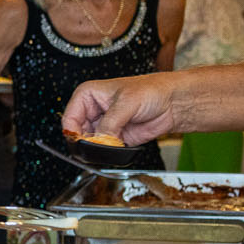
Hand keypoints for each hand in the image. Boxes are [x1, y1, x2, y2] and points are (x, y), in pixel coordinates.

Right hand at [61, 72, 178, 143]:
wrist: (173, 102)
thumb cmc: (151, 91)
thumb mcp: (126, 103)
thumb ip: (109, 124)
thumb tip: (98, 142)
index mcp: (87, 95)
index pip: (70, 118)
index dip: (74, 133)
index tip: (83, 142)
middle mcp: (92, 111)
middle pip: (78, 133)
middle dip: (87, 143)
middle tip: (98, 146)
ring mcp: (103, 125)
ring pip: (90, 143)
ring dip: (98, 149)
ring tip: (111, 144)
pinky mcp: (114, 138)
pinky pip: (105, 150)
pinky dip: (109, 153)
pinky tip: (117, 147)